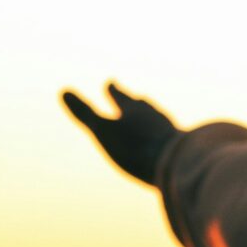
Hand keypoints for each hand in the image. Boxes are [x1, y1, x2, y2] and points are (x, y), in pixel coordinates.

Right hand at [61, 80, 180, 184]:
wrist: (177, 164)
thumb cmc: (136, 147)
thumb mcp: (103, 130)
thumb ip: (84, 112)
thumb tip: (63, 90)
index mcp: (133, 110)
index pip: (120, 96)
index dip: (114, 91)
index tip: (111, 82)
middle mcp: (154, 117)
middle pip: (143, 106)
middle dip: (136, 102)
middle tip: (136, 97)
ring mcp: (170, 132)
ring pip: (160, 120)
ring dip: (153, 117)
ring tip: (153, 116)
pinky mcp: (182, 150)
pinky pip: (172, 140)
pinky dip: (165, 137)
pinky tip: (168, 145)